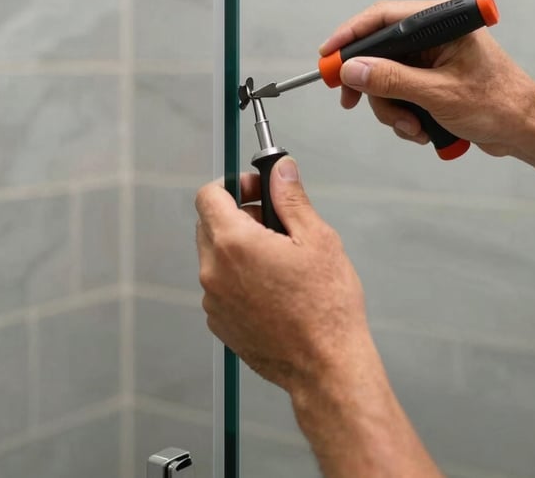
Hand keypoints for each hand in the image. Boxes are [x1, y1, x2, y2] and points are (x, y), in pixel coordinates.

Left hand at [195, 157, 371, 394]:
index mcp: (234, 243)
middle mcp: (213, 271)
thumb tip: (281, 168)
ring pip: (215, 256)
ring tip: (279, 262)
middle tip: (276, 225)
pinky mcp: (220, 323)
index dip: (234, 186)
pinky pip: (220, 286)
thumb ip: (291, 198)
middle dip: (238, 215)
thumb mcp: (317, 238)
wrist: (325, 365)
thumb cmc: (326, 307)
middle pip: (209, 224)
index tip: (257, 191)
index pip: (209, 195)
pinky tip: (273, 289)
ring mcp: (213, 300)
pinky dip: (238, 277)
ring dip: (239, 248)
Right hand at [320, 0, 534, 156]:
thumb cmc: (499, 104)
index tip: (327, 57)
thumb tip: (352, 70)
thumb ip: (391, 80)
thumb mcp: (438, 94)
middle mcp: (434, 37)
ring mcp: (433, 59)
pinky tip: (422, 129)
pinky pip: (401, 93)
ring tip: (413, 127)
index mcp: (441, 23)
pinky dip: (404, 114)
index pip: (383, 17)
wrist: (526, 130)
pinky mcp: (433, 80)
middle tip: (352, 103)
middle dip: (371, 85)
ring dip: (392, 108)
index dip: (350, 36)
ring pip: (386, 78)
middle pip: (379, 52)